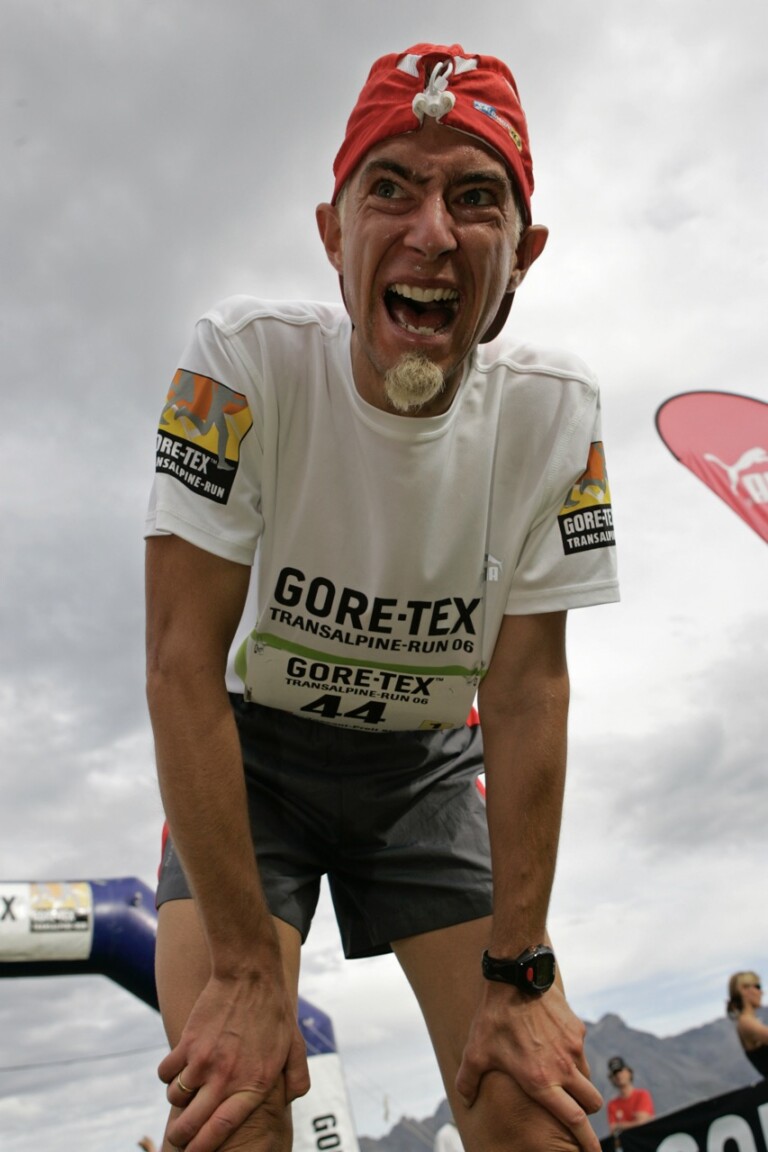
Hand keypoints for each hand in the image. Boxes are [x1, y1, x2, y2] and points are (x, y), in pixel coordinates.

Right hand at [158, 972, 309, 1151]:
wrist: (249, 974)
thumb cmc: (274, 1011)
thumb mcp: (295, 1047)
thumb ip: (297, 1078)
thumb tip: (290, 1100)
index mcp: (254, 1083)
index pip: (223, 1128)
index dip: (205, 1147)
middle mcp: (226, 1077)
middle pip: (192, 1123)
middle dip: (182, 1137)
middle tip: (180, 1137)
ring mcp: (203, 1061)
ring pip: (176, 1098)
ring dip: (178, 1102)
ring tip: (186, 1096)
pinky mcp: (187, 1043)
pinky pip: (165, 1073)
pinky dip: (168, 1076)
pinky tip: (178, 1070)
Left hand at [455, 982, 601, 1151]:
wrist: (516, 977)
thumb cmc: (494, 1017)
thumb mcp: (475, 1051)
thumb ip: (468, 1080)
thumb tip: (464, 1098)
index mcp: (541, 1081)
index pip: (574, 1120)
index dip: (586, 1141)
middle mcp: (563, 1068)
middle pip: (591, 1103)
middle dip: (587, 1112)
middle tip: (575, 1110)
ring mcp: (573, 1048)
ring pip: (587, 1076)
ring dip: (578, 1082)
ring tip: (557, 1072)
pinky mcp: (577, 1029)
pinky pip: (579, 1050)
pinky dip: (571, 1054)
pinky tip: (552, 1043)